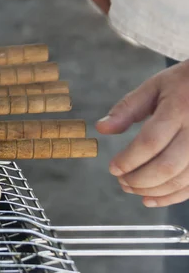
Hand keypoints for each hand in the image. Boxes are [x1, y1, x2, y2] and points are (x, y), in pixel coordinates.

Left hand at [96, 61, 188, 206]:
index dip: (129, 159)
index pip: (151, 142)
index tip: (113, 168)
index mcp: (178, 108)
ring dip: (153, 190)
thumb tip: (102, 129)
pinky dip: (172, 196)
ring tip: (132, 188)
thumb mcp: (154, 87)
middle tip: (121, 181)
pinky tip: (151, 198)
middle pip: (167, 165)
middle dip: (139, 179)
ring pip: (182, 179)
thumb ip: (127, 108)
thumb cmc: (183, 84)